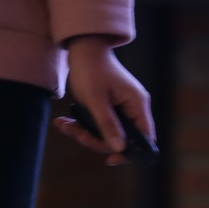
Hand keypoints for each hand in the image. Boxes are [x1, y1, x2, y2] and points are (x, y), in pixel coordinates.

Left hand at [54, 36, 153, 165]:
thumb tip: (119, 149)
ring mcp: (121, 108)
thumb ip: (108, 124)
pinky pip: (98, 125)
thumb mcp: (96, 99)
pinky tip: (64, 122)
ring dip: (84, 132)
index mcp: (137, 105)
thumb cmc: (91, 69)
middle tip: (75, 132)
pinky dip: (82, 125)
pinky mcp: (108, 108)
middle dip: (95, 139)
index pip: (145, 139)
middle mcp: (133, 108)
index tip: (110, 159)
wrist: (82, 48)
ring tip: (63, 124)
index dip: (130, 152)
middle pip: (121, 139)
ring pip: (106, 134)